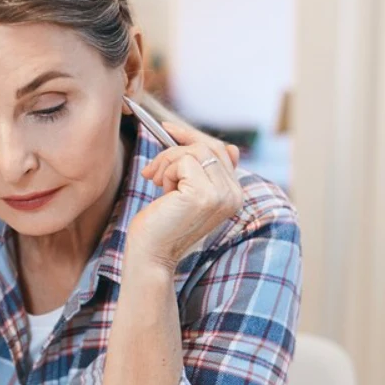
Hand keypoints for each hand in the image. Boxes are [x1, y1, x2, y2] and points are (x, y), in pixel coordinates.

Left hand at [129, 120, 243, 269]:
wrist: (150, 255)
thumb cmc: (162, 224)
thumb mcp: (187, 192)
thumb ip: (204, 170)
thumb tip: (230, 147)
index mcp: (234, 195)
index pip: (222, 151)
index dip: (193, 137)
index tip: (168, 128)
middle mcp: (234, 195)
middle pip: (209, 147)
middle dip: (175, 149)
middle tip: (153, 169)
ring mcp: (222, 195)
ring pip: (195, 151)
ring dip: (167, 162)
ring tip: (156, 183)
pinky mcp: (204, 195)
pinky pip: (183, 161)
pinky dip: (166, 171)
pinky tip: (161, 192)